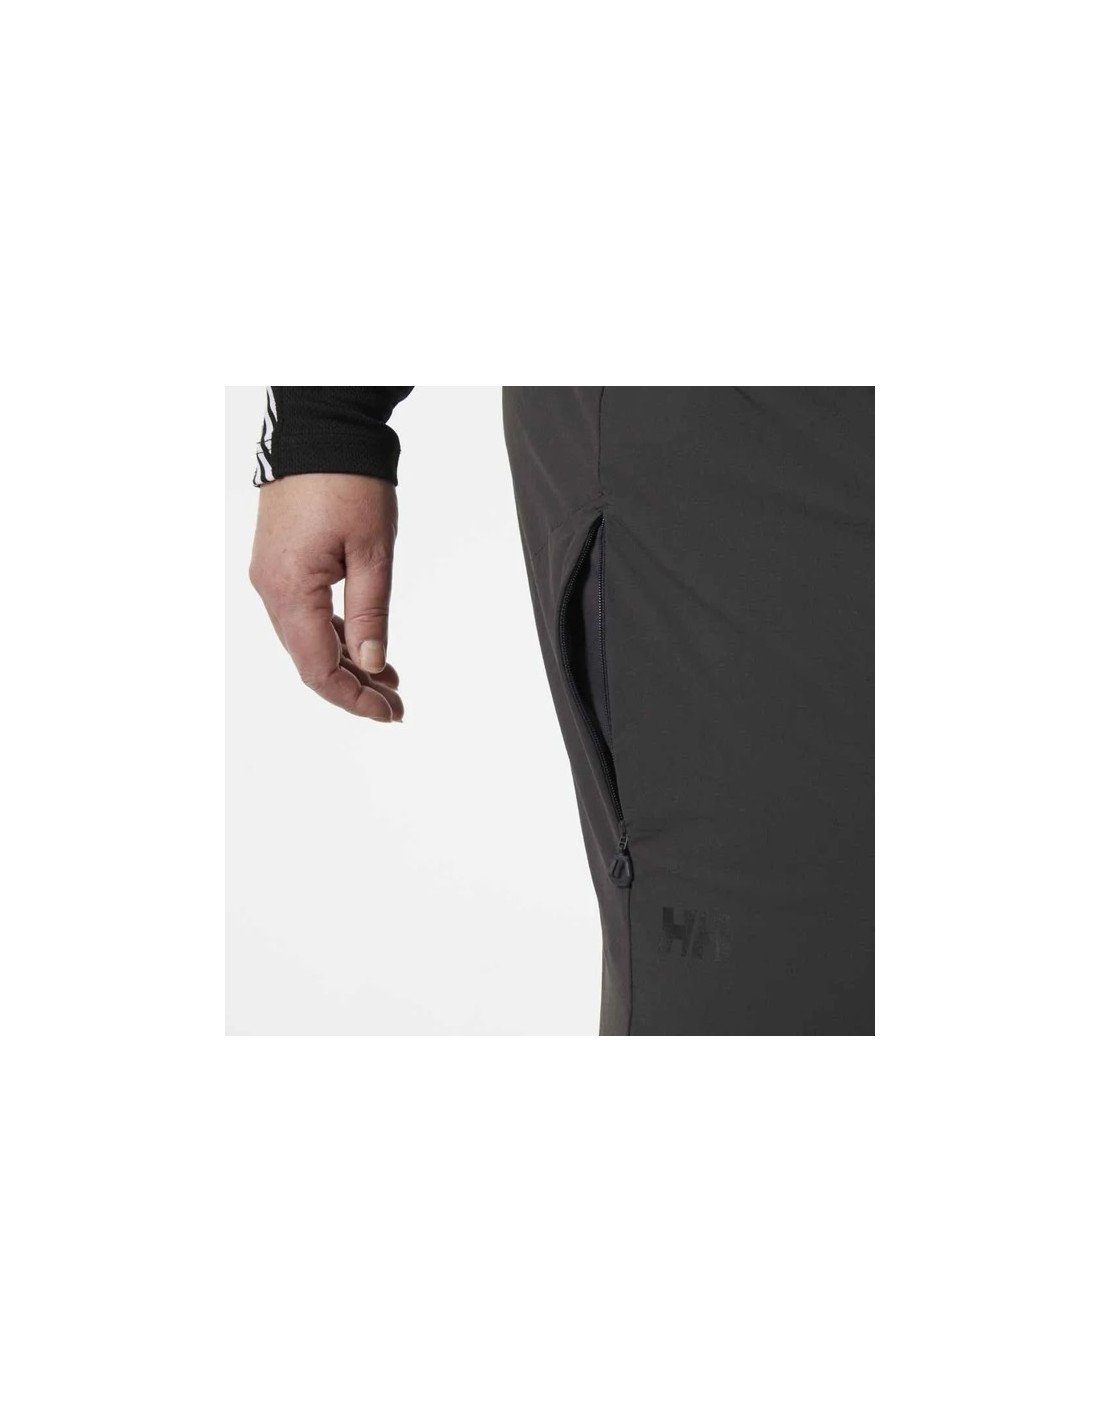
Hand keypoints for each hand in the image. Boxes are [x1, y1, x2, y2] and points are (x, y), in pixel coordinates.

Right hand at [249, 474, 403, 720]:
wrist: (322, 428)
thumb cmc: (349, 482)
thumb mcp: (373, 552)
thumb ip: (371, 613)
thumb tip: (373, 664)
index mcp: (290, 590)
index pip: (317, 668)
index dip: (353, 698)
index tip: (389, 713)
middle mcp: (271, 588)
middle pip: (309, 660)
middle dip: (354, 687)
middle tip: (397, 706)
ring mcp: (272, 576)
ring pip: (308, 639)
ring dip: (347, 663)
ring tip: (390, 682)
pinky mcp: (281, 563)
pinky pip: (306, 614)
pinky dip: (336, 635)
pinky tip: (367, 647)